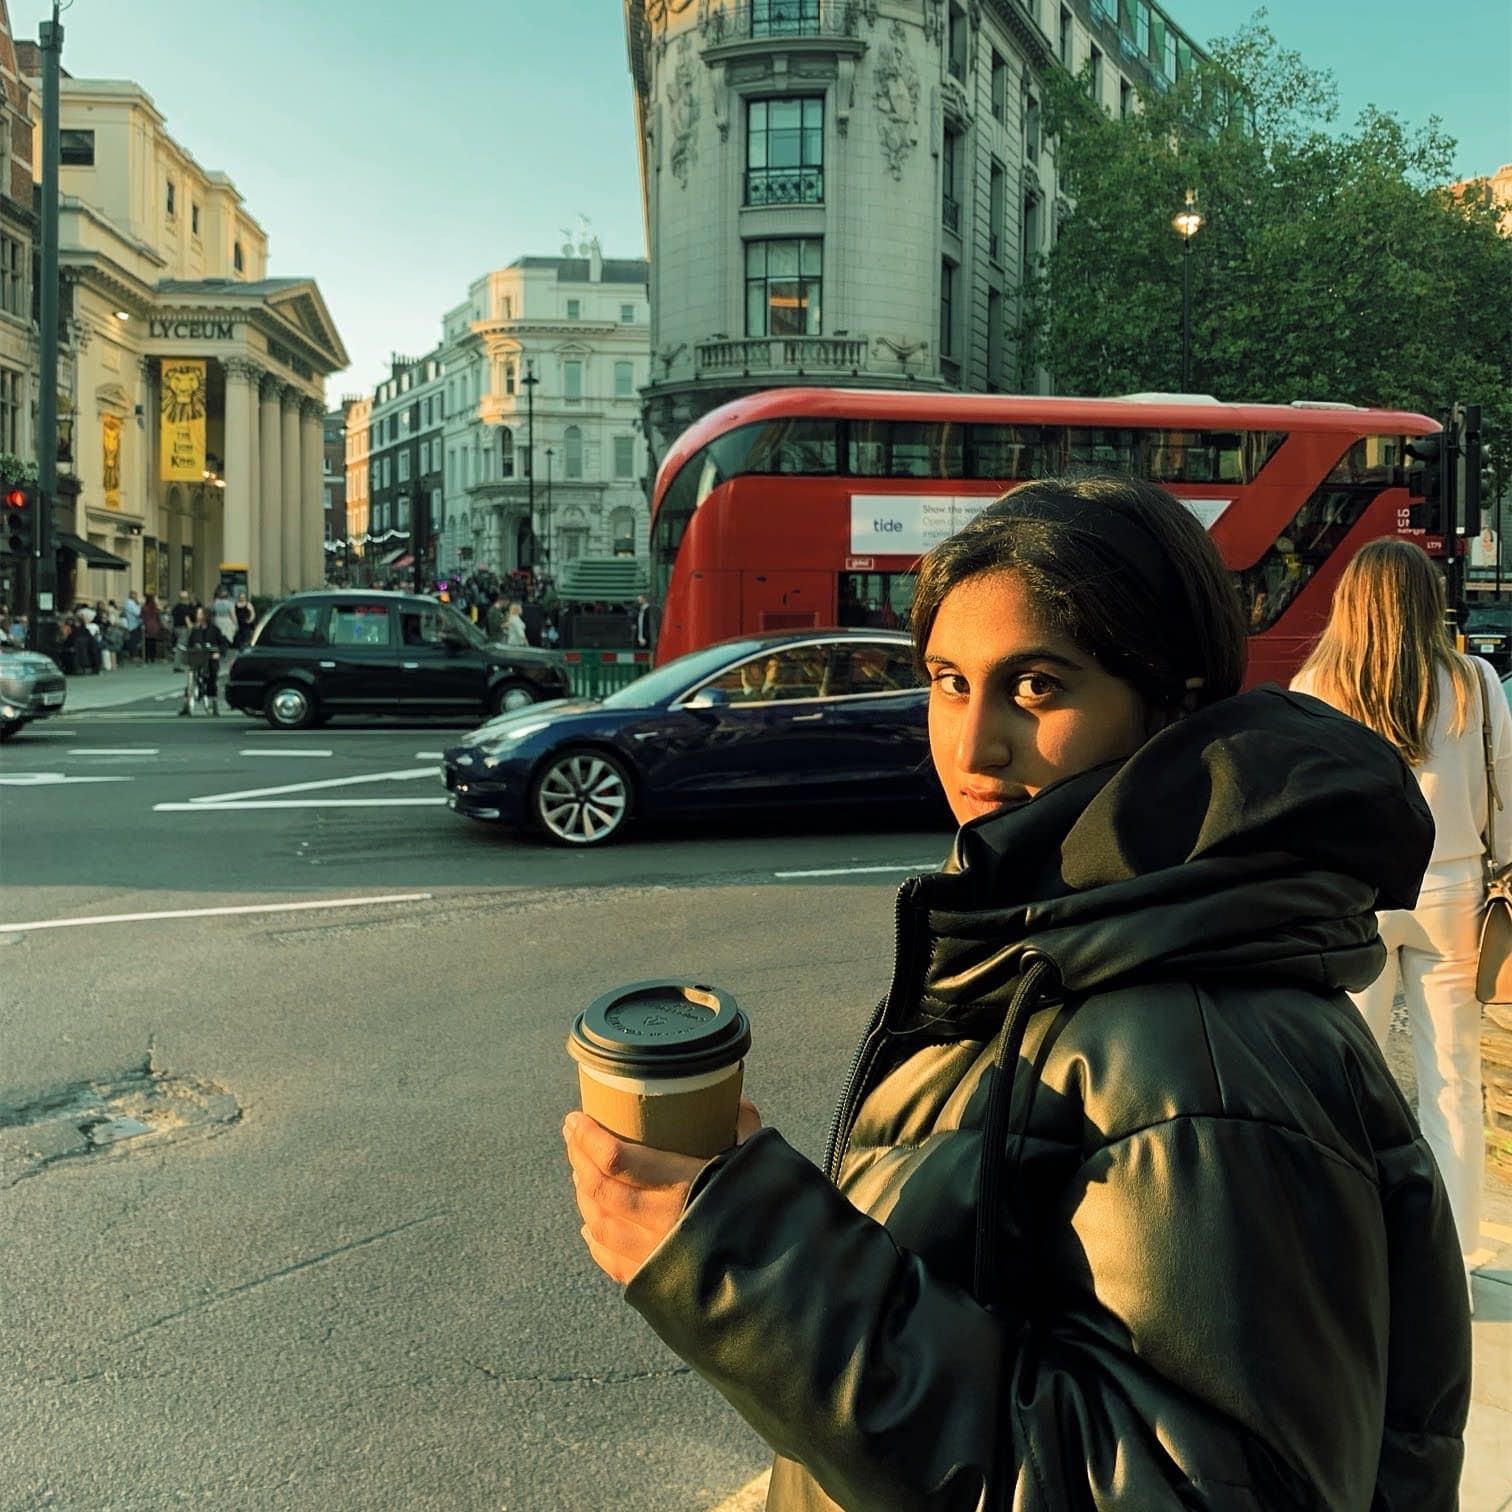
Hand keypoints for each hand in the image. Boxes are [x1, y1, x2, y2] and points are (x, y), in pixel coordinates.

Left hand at [564, 1097, 761, 1284]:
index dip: (588, 1137)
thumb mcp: (760, 1164)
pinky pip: (612, 1260)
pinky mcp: (657, 1286)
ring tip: (579, 1170)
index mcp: (685, 1189)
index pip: (617, 1159)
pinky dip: (595, 1238)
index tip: (575, 1117)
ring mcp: (655, 1259)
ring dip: (583, 1193)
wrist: (787, 1288)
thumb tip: (734, 1098)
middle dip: (578, 1158)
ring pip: (600, 1223)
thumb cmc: (775, 1215)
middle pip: (600, 1189)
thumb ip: (744, 1128)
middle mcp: (662, 1225)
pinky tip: (590, 1224)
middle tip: (572, 1135)